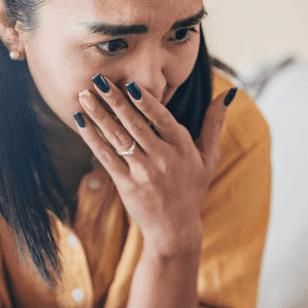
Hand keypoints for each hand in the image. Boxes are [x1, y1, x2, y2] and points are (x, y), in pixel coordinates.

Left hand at [75, 75, 234, 254]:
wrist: (174, 228)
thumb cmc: (191, 188)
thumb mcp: (209, 157)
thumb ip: (214, 123)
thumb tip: (226, 93)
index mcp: (182, 147)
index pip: (163, 119)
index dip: (146, 101)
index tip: (131, 83)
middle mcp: (163, 158)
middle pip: (135, 124)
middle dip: (115, 100)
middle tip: (98, 79)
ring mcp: (143, 172)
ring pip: (118, 137)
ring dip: (99, 115)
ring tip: (84, 95)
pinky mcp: (126, 184)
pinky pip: (106, 156)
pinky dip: (92, 138)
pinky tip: (81, 121)